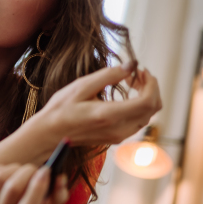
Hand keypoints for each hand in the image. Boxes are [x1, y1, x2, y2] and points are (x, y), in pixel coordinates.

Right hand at [29, 64, 161, 153]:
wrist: (50, 133)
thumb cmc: (61, 108)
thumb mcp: (81, 86)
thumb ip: (108, 75)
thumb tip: (131, 65)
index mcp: (109, 115)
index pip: (147, 102)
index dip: (151, 84)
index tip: (141, 70)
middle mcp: (118, 129)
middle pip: (153, 109)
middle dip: (151, 88)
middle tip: (137, 73)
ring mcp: (119, 136)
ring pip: (148, 116)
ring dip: (146, 96)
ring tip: (132, 81)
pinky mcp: (116, 138)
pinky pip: (138, 121)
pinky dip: (139, 106)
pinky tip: (127, 95)